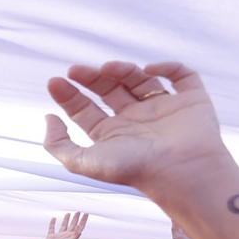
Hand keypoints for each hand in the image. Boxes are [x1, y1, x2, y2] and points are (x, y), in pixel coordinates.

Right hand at [38, 211, 88, 238]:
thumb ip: (75, 235)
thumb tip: (80, 230)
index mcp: (72, 236)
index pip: (79, 226)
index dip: (83, 220)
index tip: (86, 213)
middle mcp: (66, 235)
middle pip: (73, 225)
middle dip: (76, 218)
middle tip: (78, 212)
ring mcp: (59, 236)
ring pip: (64, 226)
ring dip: (66, 220)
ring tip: (68, 213)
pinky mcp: (51, 237)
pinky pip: (52, 228)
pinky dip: (53, 223)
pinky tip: (54, 218)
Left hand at [43, 61, 233, 197]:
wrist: (179, 171)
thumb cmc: (132, 169)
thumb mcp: (81, 161)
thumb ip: (58, 144)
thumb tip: (48, 118)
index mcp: (111, 134)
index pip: (85, 109)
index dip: (68, 94)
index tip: (54, 82)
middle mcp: (135, 121)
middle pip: (109, 90)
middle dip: (91, 78)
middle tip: (76, 70)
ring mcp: (162, 109)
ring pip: (139, 80)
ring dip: (122, 69)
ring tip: (108, 68)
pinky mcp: (190, 101)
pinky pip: (182, 76)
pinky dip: (168, 67)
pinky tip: (149, 69)